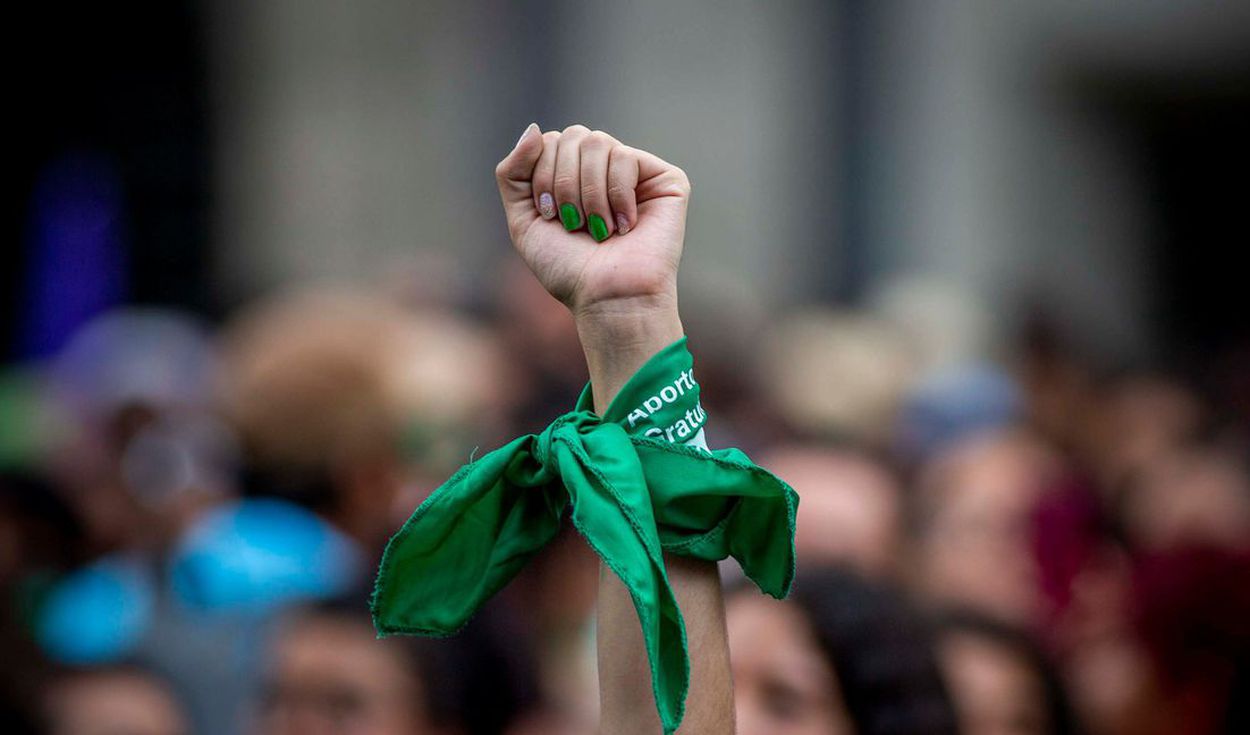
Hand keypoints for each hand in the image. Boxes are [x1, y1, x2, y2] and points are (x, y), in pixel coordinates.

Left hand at [494, 124, 690, 319]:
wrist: (606, 298)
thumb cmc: (568, 268)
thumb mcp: (523, 220)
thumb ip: (513, 172)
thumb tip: (534, 128)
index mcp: (574, 175)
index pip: (548, 141)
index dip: (542, 176)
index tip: (550, 216)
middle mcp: (605, 169)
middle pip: (572, 136)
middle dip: (563, 182)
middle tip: (574, 223)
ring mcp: (636, 173)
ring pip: (597, 142)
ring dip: (588, 193)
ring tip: (599, 229)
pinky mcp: (666, 180)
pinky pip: (625, 157)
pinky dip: (616, 195)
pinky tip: (625, 225)